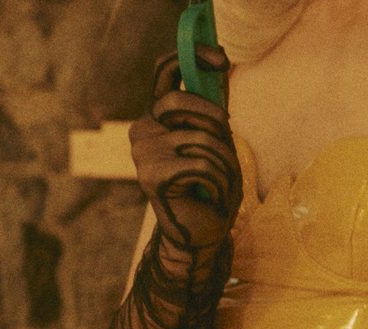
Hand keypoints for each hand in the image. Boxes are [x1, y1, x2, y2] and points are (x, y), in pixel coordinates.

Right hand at [130, 45, 240, 249]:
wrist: (202, 232)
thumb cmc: (211, 185)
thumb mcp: (217, 139)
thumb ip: (212, 108)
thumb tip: (218, 66)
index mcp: (158, 118)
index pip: (165, 73)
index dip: (192, 57)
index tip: (220, 57)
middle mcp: (143, 130)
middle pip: (180, 102)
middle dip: (214, 122)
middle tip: (224, 145)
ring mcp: (143, 153)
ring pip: (200, 138)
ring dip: (222, 162)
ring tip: (215, 182)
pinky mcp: (152, 176)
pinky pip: (202, 164)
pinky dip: (217, 181)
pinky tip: (208, 195)